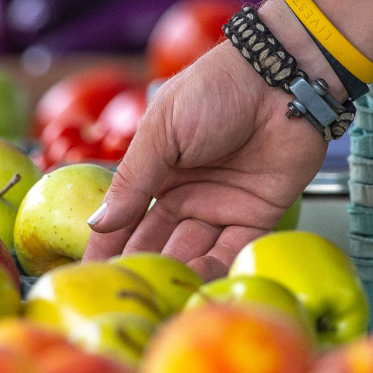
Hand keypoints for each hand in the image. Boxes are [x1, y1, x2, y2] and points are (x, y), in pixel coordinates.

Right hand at [83, 40, 326, 278]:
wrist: (281, 78)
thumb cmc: (216, 90)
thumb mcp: (162, 131)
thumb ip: (132, 181)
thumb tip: (97, 223)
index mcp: (157, 169)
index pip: (125, 217)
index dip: (107, 246)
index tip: (91, 277)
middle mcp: (187, 192)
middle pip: (158, 241)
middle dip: (142, 267)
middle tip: (126, 293)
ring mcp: (221, 206)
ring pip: (192, 251)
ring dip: (177, 272)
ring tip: (161, 293)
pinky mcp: (258, 215)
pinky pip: (232, 250)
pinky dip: (215, 267)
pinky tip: (197, 280)